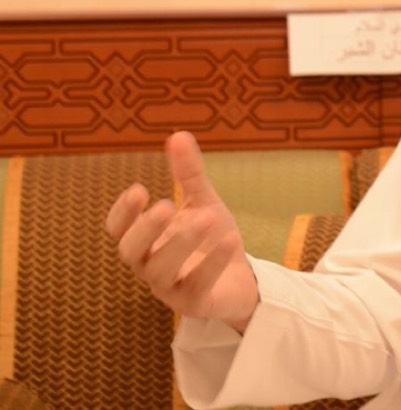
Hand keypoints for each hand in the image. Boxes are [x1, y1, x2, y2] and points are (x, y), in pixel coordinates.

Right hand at [105, 131, 259, 331]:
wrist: (242, 279)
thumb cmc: (212, 240)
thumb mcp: (203, 202)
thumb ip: (189, 175)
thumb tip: (178, 135)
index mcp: (147, 240)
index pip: (118, 230)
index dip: (123, 213)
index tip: (139, 190)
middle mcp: (150, 265)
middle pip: (130, 252)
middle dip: (145, 229)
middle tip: (166, 204)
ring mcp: (170, 288)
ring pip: (160, 272)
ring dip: (182, 243)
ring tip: (207, 218)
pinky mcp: (195, 304)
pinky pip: (197, 286)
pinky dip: (212, 264)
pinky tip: (231, 240)